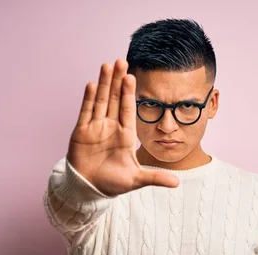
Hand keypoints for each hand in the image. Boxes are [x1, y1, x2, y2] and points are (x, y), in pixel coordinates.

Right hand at [67, 59, 178, 195]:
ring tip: (106, 65)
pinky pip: (85, 112)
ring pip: (100, 101)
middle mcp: (110, 127)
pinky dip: (88, 99)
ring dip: (103, 83)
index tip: (132, 77)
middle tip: (121, 61)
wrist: (89, 190)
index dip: (129, 93)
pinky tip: (92, 84)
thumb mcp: (136, 180)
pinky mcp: (81, 133)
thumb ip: (155, 178)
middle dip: (117, 81)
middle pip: (114, 99)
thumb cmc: (112, 183)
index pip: (128, 110)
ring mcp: (95, 128)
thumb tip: (177, 184)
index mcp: (125, 135)